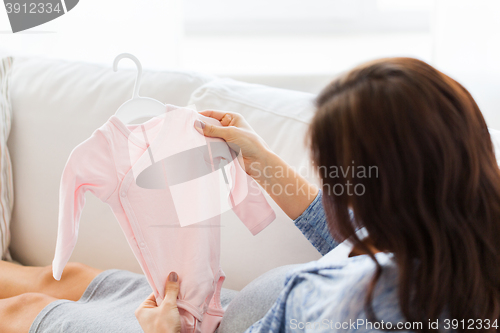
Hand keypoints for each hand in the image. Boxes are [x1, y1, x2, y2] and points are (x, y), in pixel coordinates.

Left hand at [135, 272, 180, 332]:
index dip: (166, 287)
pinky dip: (176, 310)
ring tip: (183, 299)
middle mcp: (147, 314)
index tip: (176, 282)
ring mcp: (155, 321)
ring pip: (167, 306)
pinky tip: (183, 307)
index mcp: (142, 309)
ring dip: (175, 303)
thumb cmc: (164, 328)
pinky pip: (170, 314)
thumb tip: (172, 274)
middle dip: (172, 296)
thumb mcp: (168, 306)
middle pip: (162, 299)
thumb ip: (171, 290)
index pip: (156, 292)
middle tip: (181, 289)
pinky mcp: (163, 325)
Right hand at [195, 109, 317, 219]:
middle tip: (186, 131)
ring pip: (210, 137)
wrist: (259, 162)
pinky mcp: (225, 150)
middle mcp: (228, 127)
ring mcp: (226, 139)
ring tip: (190, 140)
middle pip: (210, 126)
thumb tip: (196, 124)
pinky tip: (198, 149)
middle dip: (200, 128)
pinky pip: (213, 147)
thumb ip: (213, 129)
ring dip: (203, 139)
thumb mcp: (230, 133)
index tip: (188, 118)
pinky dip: (207, 148)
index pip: (213, 114)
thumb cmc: (249, 143)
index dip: (201, 115)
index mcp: (232, 118)